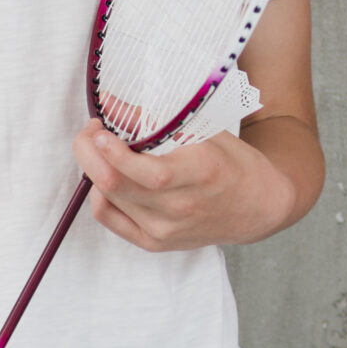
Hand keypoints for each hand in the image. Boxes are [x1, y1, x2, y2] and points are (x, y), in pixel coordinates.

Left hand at [72, 124, 299, 250]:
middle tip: (91, 132)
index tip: (100, 127)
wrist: (257, 208)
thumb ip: (158, 119)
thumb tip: (112, 104)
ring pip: (107, 199)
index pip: (147, 172)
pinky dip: (100, 194)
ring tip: (100, 150)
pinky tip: (107, 177)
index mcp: (200, 175)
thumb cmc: (233, 164)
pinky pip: (110, 218)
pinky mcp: (155, 244)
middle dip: (89, 153)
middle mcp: (181, 208)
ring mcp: (165, 230)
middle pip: (115, 185)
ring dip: (93, 169)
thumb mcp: (206, 132)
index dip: (113, 151)